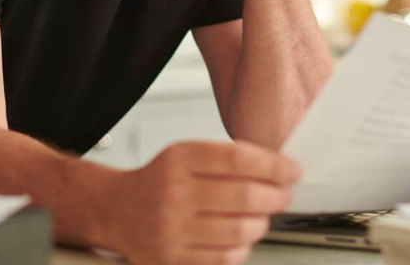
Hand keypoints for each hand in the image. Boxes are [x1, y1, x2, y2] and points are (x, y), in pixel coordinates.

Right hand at [106, 140, 300, 264]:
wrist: (117, 211)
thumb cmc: (160, 182)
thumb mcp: (186, 155)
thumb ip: (227, 159)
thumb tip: (278, 169)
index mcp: (180, 159)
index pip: (238, 159)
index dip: (275, 165)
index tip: (292, 170)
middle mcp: (174, 193)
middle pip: (245, 197)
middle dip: (276, 197)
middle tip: (283, 195)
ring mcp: (172, 230)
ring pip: (240, 231)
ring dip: (262, 224)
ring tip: (262, 217)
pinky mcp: (172, 260)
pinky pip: (225, 259)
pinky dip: (243, 248)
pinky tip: (241, 238)